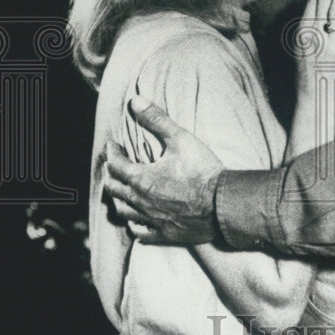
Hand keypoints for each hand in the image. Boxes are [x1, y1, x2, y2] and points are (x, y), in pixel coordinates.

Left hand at [104, 96, 223, 244]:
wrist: (223, 204)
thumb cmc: (202, 170)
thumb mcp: (180, 138)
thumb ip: (157, 119)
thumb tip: (135, 101)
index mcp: (140, 178)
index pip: (115, 164)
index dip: (112, 152)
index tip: (113, 144)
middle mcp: (139, 201)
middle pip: (113, 189)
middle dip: (111, 174)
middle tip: (115, 165)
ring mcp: (151, 219)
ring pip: (122, 211)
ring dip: (118, 199)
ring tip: (122, 190)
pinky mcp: (164, 233)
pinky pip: (139, 232)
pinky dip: (134, 224)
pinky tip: (136, 219)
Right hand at [294, 0, 334, 103]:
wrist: (315, 100)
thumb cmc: (308, 72)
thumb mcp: (302, 47)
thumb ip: (310, 27)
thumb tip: (321, 2)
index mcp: (302, 35)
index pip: (312, 4)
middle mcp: (314, 39)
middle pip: (323, 4)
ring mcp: (329, 47)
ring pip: (334, 13)